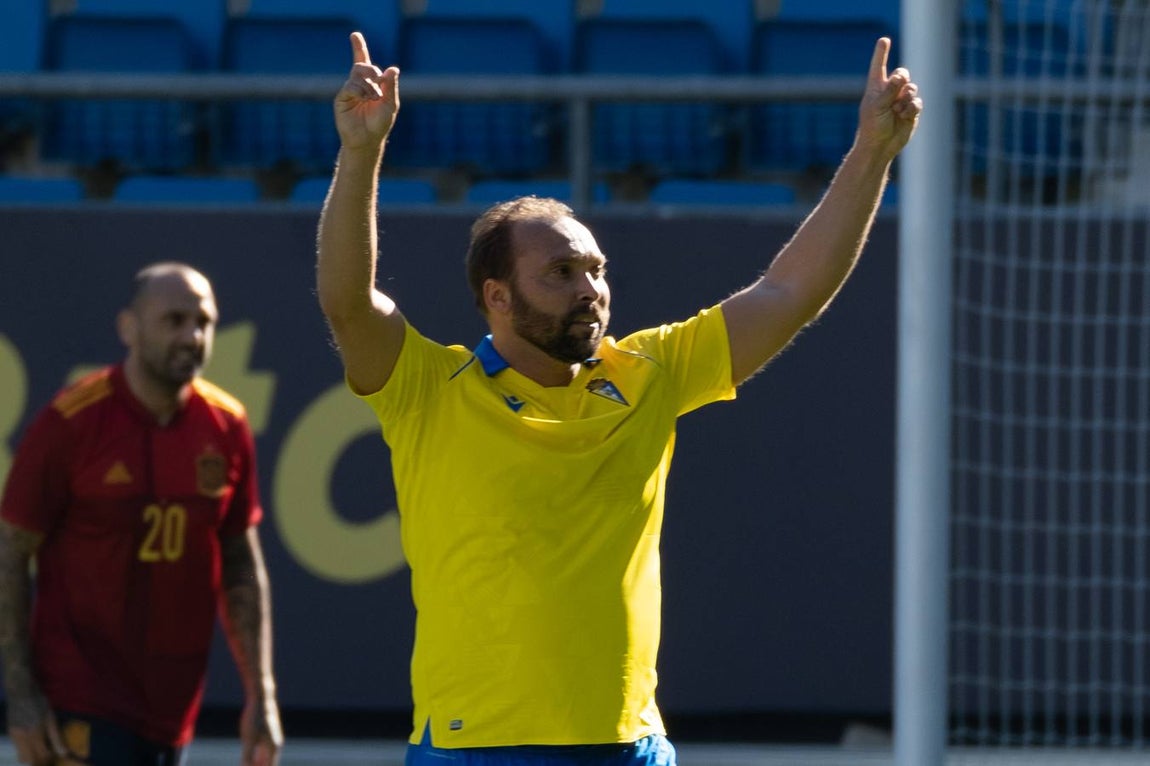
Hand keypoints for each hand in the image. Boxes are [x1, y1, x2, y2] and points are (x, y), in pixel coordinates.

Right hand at [6, 693, 64, 765]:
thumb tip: (64, 753)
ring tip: (41, 748)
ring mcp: (14, 737)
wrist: (21, 693)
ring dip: (31, 756)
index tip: (55, 755)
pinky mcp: (10, 733)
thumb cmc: (40, 703)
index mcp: (35, 735)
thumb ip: (56, 738)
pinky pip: (17, 748)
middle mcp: (22, 739)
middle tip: (47, 754)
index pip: (41, 756)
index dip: (49, 759)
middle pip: (29, 760)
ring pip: (22, 756)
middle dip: (39, 760)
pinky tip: (33, 742)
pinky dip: (26, 749)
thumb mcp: (51, 719)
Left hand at [239, 697, 282, 765]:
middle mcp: (275, 746)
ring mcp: (272, 741)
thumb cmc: (255, 717)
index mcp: (273, 749)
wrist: (261, 697)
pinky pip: (263, 754)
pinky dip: (256, 761)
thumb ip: (247, 756)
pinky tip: (248, 762)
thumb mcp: (249, 738)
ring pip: (265, 761)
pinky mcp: (267, 737)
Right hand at [333, 31, 399, 150]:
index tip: (354, 35)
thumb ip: (391, 86)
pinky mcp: (342, 98)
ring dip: (369, 85)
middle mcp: (359, 84)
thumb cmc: (380, 123)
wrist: (367, 140)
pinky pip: (350, 86)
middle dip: (372, 71)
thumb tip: (393, 68)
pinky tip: (364, 99)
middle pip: (363, 66)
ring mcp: (349, 90)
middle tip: (378, 84)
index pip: (364, 62)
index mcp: (371, 83)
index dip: (359, 48)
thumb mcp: (390, 104)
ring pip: (357, 75)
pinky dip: (360, 90)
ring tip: (373, 98)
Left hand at [857, 37, 921, 159]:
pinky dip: (912, 107)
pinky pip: (917, 102)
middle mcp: (889, 92)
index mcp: (876, 88)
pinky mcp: (911, 111)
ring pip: (912, 88)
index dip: (881, 53)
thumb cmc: (872, 126)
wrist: (880, 146)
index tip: (884, 40)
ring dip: (906, 98)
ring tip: (897, 110)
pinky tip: (904, 115)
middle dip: (902, 78)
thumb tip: (901, 76)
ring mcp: (901, 101)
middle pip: (902, 74)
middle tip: (899, 85)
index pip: (878, 66)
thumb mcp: (877, 106)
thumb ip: (889, 90)